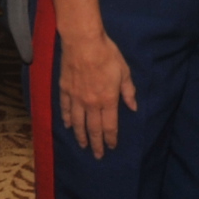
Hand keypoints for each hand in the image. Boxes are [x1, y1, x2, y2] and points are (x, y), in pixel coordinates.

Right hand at [58, 29, 136, 157]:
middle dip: (96, 143)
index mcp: (108, 100)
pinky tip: (67, 126)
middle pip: (93, 128)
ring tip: (82, 145)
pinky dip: (66, 119)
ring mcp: (76, 98)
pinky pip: (65, 109)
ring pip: (77, 122)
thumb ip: (128, 91)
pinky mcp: (65, 90)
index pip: (109, 125)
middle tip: (97, 155)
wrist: (83, 42)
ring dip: (80, 136)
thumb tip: (133, 107)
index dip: (111, 138)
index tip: (111, 147)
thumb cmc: (107, 54)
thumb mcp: (124, 71)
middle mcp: (91, 103)